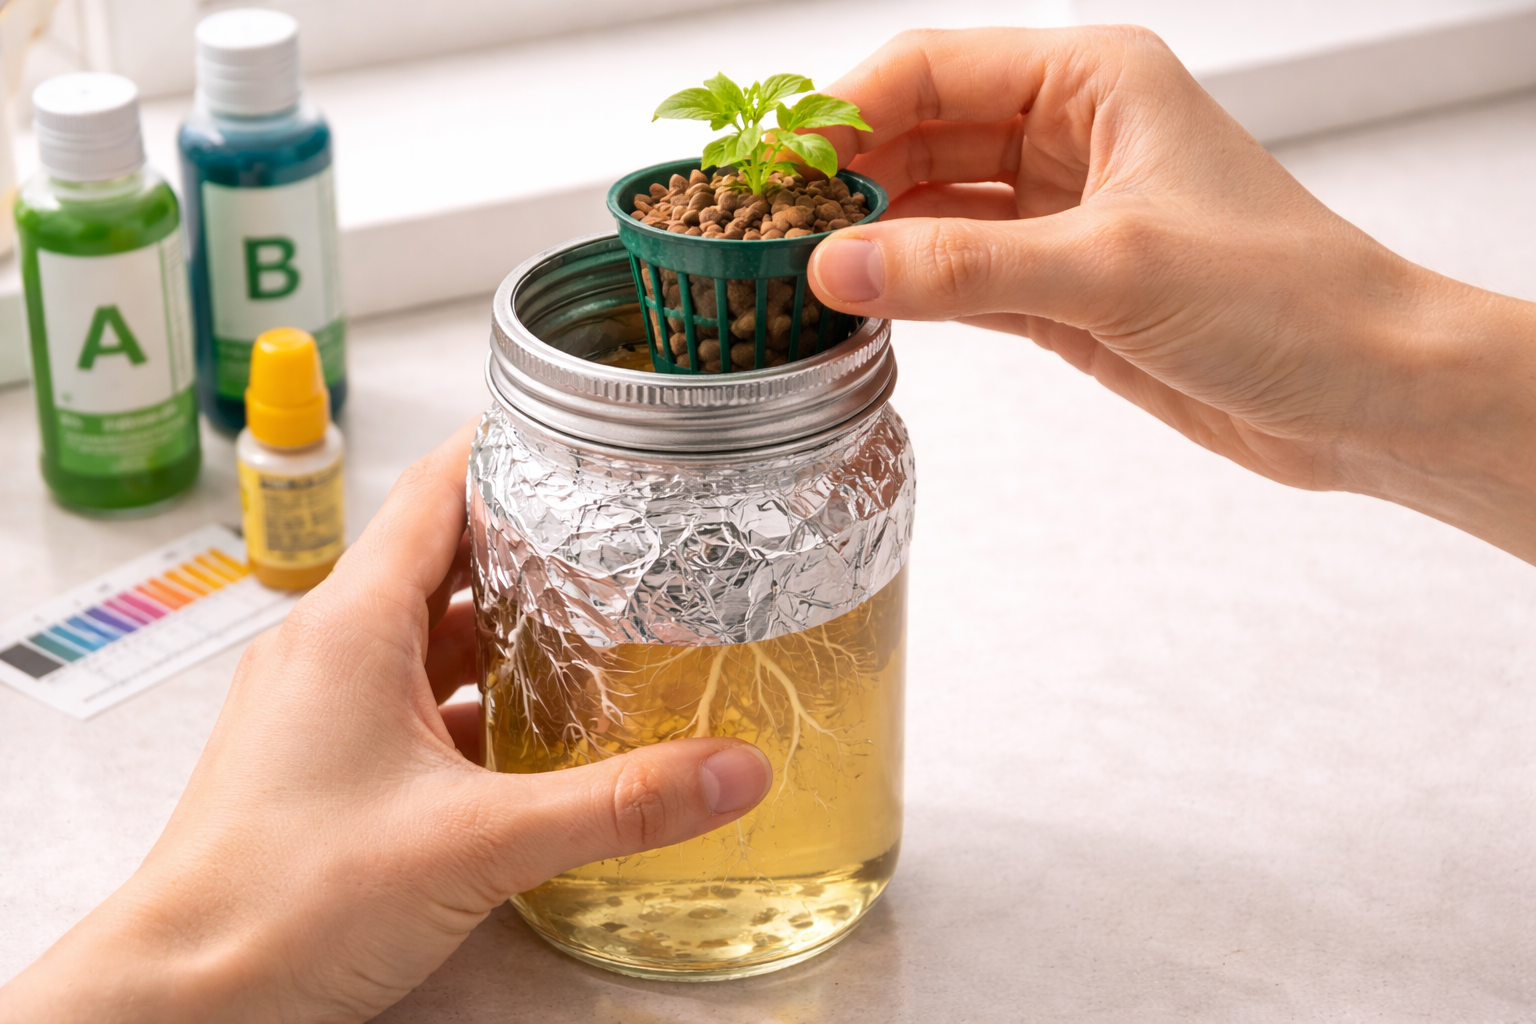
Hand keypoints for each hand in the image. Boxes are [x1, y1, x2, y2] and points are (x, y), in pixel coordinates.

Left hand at [0, 423, 771, 1023]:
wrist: (183, 997)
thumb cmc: (285, 904)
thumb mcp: (480, 844)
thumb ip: (618, 803)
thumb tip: (733, 769)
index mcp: (353, 625)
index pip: (437, 490)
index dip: (506, 447)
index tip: (578, 428)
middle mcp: (331, 648)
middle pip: (443, 555)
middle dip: (532, 540)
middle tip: (621, 528)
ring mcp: (322, 703)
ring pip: (429, 632)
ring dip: (506, 625)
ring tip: (597, 618)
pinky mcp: (326, 757)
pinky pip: (412, 696)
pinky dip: (475, 693)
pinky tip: (534, 724)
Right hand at [810, 27, 1535, 562]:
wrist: (1363, 392)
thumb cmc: (1285, 297)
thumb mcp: (1112, 269)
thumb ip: (964, 268)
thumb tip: (837, 263)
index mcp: (1092, 81)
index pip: (929, 72)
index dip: (840, 114)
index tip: (765, 167)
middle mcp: (1069, 134)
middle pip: (918, 137)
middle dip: (839, 178)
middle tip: (758, 229)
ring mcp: (1060, 214)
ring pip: (930, 209)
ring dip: (865, 238)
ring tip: (788, 272)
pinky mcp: (1059, 288)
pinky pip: (954, 274)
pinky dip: (904, 288)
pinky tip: (854, 304)